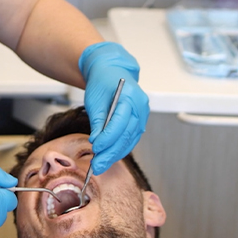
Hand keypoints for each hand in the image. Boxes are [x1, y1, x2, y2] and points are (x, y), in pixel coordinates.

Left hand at [79, 41, 149, 174]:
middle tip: (97, 166)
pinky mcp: (139, 122)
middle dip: (111, 152)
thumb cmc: (102, 82)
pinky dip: (120, 149)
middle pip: (126, 135)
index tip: (95, 148)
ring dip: (115, 154)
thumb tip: (96, 142)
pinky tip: (109, 157)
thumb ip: (97, 121)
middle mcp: (140, 107)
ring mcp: (142, 115)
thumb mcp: (94, 99)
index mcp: (130, 96)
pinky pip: (131, 138)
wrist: (111, 72)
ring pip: (130, 140)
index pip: (120, 122)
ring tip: (100, 165)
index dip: (108, 138)